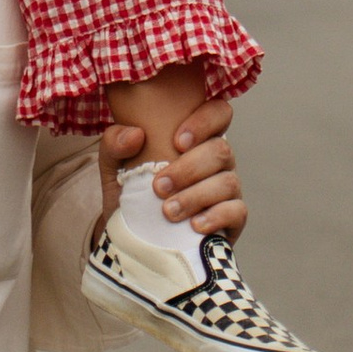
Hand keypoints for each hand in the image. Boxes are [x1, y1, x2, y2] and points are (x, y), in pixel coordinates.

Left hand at [94, 98, 245, 246]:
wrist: (135, 239)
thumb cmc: (132, 194)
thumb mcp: (115, 167)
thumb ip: (115, 144)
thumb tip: (135, 134)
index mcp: (197, 138)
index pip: (218, 112)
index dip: (205, 122)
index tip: (177, 141)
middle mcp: (218, 159)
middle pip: (221, 150)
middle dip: (188, 169)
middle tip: (158, 187)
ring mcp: (228, 188)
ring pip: (228, 182)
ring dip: (196, 197)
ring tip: (168, 211)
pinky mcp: (232, 218)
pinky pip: (237, 211)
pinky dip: (216, 217)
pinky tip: (194, 226)